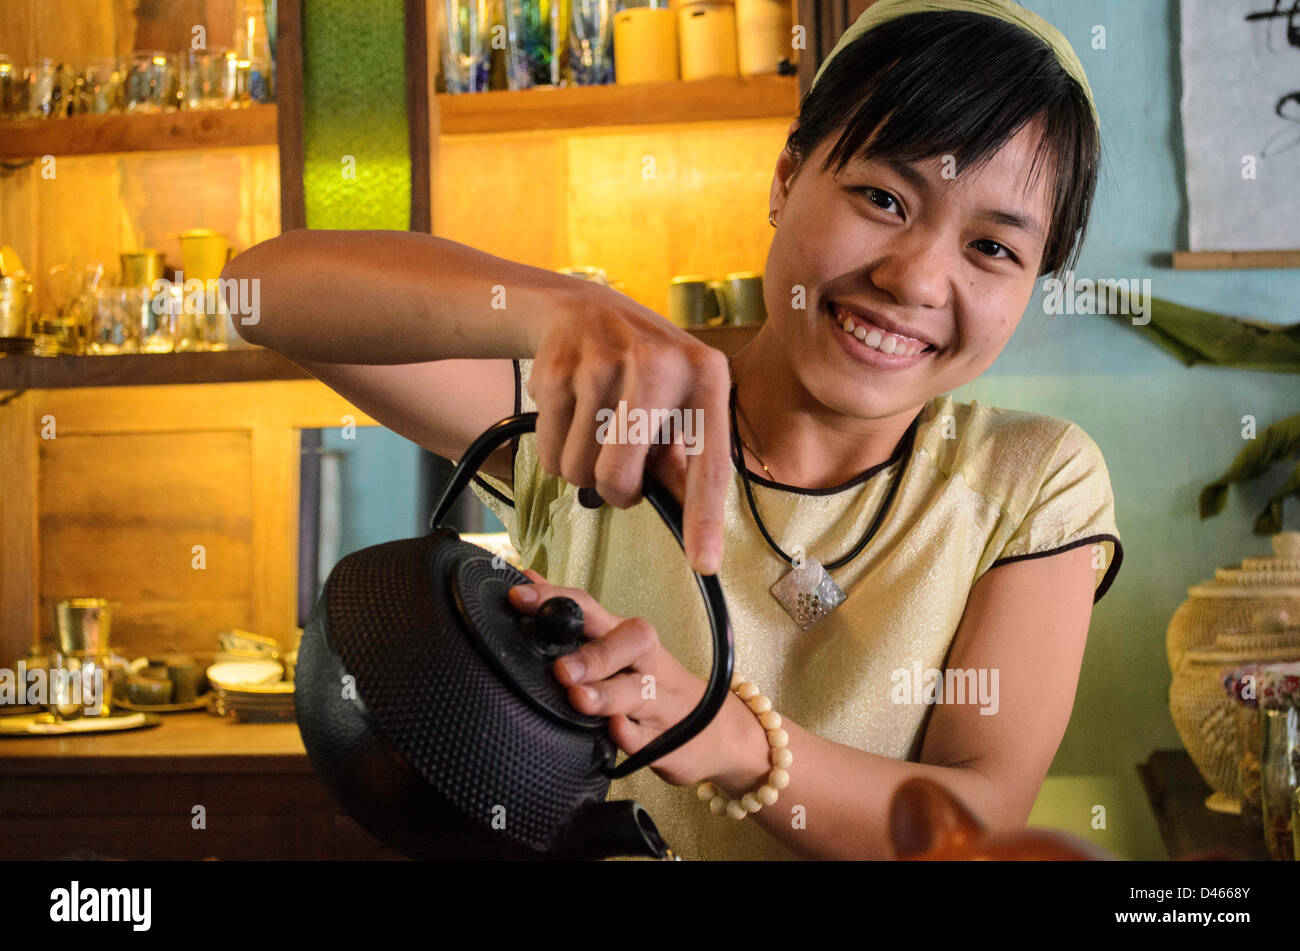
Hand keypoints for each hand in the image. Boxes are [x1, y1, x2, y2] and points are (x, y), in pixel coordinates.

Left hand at [508, 569, 759, 788]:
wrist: (715, 731)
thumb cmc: (651, 683)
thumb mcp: (617, 649)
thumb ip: (575, 623)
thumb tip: (527, 579)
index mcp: (625, 637)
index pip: (589, 609)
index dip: (555, 600)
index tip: (520, 597)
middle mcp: (643, 663)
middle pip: (627, 643)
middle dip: (592, 654)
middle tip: (561, 668)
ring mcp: (655, 702)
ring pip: (634, 692)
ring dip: (606, 694)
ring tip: (579, 698)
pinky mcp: (663, 741)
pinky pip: (645, 739)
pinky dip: (631, 735)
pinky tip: (618, 731)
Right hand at [525, 282, 731, 574]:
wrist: (584, 308)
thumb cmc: (643, 368)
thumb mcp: (680, 400)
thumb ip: (683, 459)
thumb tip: (687, 516)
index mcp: (705, 377)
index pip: (708, 462)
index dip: (704, 518)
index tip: (705, 562)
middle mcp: (658, 366)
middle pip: (619, 477)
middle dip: (615, 491)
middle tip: (618, 471)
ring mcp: (603, 364)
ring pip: (578, 470)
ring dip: (582, 469)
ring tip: (596, 432)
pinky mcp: (558, 369)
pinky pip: (550, 452)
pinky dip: (556, 450)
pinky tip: (571, 415)